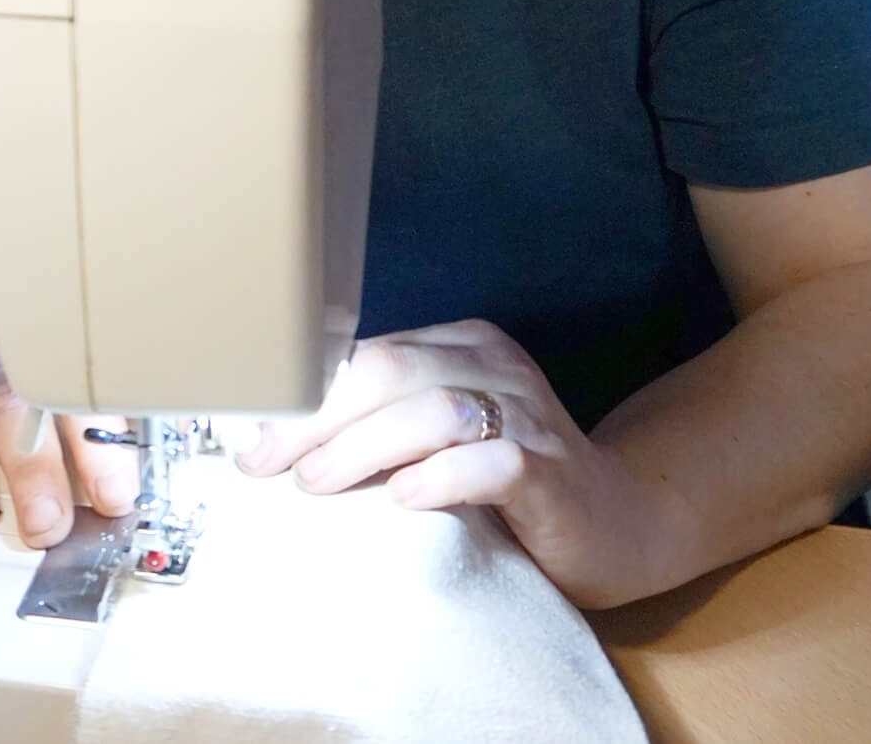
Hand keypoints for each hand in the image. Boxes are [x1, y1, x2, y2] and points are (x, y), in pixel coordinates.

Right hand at [0, 288, 139, 547]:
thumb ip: (75, 435)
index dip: (95, 445)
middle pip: (4, 392)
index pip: (70, 385)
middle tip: (42, 521)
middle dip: (28, 464)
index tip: (111, 497)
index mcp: (35, 330)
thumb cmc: (1, 368)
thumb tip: (113, 500)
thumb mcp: (46, 386)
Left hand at [235, 319, 675, 607]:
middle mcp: (494, 366)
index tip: (251, 436)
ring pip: (432, 409)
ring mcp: (528, 414)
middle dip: (318, 417)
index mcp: (461, 346)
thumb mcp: (439, 439)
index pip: (367, 354)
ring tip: (315, 482)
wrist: (619, 523)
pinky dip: (442, 476)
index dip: (304, 394)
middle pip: (389, 371)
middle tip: (268, 464)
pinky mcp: (553, 471)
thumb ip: (382, 424)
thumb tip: (280, 440)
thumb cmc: (508, 484)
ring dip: (364, 446)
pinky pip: (492, 460)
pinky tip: (405, 499)